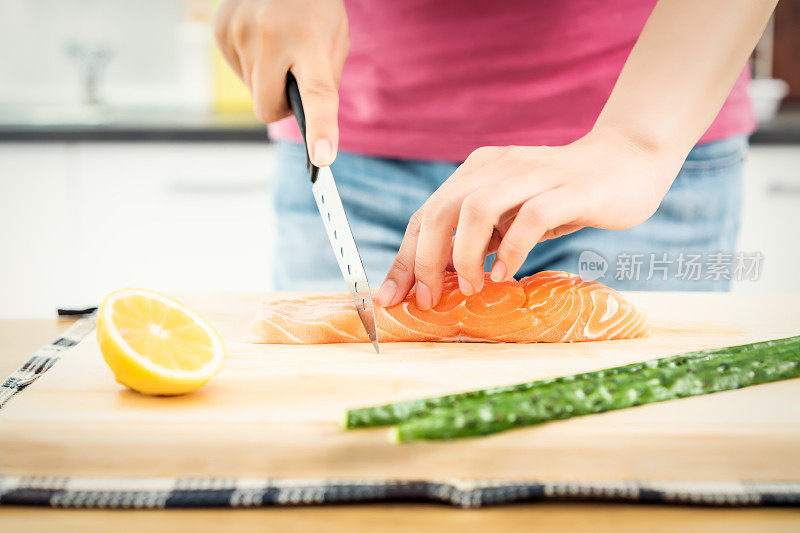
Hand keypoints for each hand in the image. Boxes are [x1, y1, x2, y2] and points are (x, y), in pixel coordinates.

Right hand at [213, 0, 348, 165]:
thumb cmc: (316, 6)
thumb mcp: (335, 39)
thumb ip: (323, 82)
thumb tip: (304, 122)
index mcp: (308, 40)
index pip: (316, 94)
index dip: (320, 128)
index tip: (321, 157)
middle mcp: (268, 36)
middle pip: (267, 109)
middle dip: (281, 106)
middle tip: (295, 79)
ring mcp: (238, 32)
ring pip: (252, 91)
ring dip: (267, 80)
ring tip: (279, 46)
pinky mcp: (219, 30)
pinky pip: (237, 72)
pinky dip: (251, 65)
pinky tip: (260, 39)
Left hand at [374, 128, 684, 309]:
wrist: (629, 162)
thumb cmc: (562, 197)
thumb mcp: (512, 216)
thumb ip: (480, 237)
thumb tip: (439, 279)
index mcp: (478, 170)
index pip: (427, 214)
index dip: (405, 257)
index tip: (393, 298)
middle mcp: (499, 166)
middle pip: (442, 209)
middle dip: (426, 260)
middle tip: (429, 298)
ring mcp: (534, 174)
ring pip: (477, 209)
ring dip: (465, 255)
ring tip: (471, 287)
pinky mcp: (570, 188)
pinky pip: (531, 218)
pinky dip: (511, 251)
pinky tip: (506, 275)